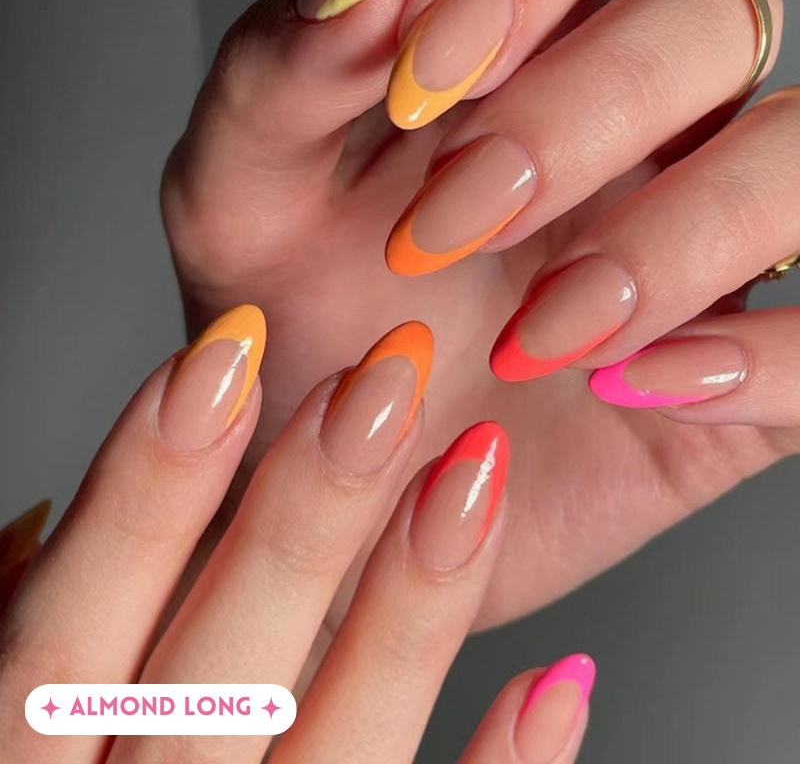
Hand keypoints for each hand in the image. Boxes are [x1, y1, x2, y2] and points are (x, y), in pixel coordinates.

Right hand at [0, 306, 594, 762]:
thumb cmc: (75, 758)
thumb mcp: (25, 691)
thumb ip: (46, 616)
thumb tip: (77, 501)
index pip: (66, 640)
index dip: (142, 491)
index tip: (227, 357)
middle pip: (213, 690)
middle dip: (298, 522)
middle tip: (381, 383)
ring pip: (335, 757)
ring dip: (410, 614)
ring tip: (478, 470)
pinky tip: (553, 677)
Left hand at [161, 0, 794, 627]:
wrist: (336, 482)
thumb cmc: (297, 331)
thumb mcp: (244, 203)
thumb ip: (279, 80)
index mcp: (514, 66)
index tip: (421, 71)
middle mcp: (626, 139)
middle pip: (712, 21)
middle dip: (583, 112)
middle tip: (453, 223)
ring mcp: (692, 251)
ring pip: (792, 159)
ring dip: (672, 237)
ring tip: (534, 332)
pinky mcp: (733, 373)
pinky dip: (766, 358)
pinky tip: (638, 385)